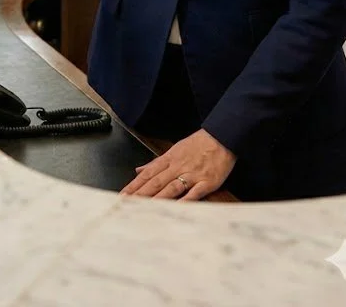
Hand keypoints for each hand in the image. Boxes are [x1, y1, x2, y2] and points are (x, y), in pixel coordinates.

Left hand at [120, 129, 235, 199]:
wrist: (222, 136)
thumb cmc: (198, 144)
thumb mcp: (175, 149)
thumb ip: (156, 163)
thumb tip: (139, 170)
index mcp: (169, 158)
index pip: (148, 173)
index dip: (135, 185)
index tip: (123, 195)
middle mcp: (178, 166)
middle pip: (156, 182)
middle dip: (141, 194)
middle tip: (127, 205)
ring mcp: (193, 174)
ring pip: (171, 187)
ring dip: (157, 199)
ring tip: (145, 210)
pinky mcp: (207, 182)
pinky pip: (194, 193)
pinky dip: (184, 201)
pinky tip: (175, 209)